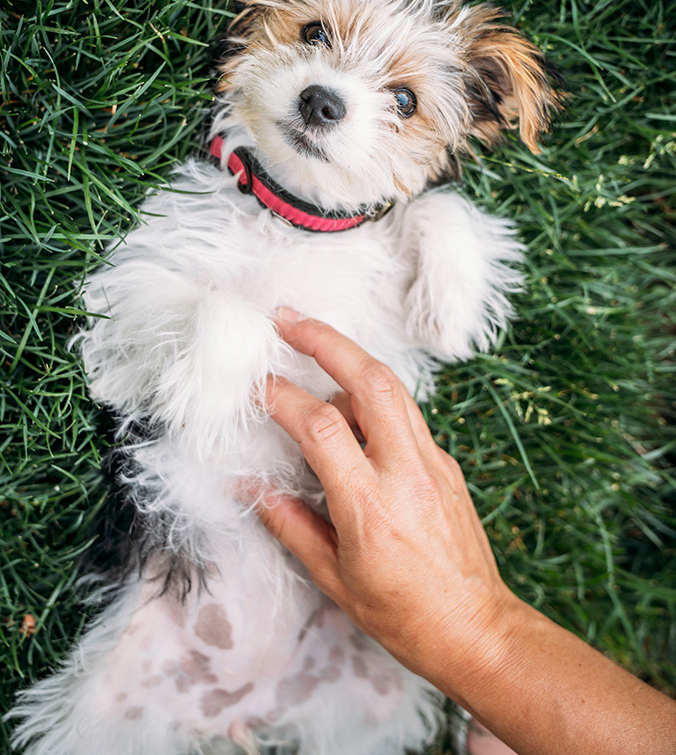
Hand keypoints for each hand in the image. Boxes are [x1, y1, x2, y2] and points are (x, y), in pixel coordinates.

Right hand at [256, 309, 517, 682]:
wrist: (475, 629)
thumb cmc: (401, 614)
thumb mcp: (332, 577)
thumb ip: (288, 523)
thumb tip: (249, 486)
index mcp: (370, 505)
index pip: (320, 427)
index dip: (281, 397)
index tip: (254, 385)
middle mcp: (407, 471)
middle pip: (370, 380)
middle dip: (327, 340)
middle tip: (289, 320)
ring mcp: (434, 463)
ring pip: (393, 388)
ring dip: (352, 359)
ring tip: (314, 350)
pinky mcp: (447, 464)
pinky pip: (406, 414)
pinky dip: (373, 397)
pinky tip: (349, 407)